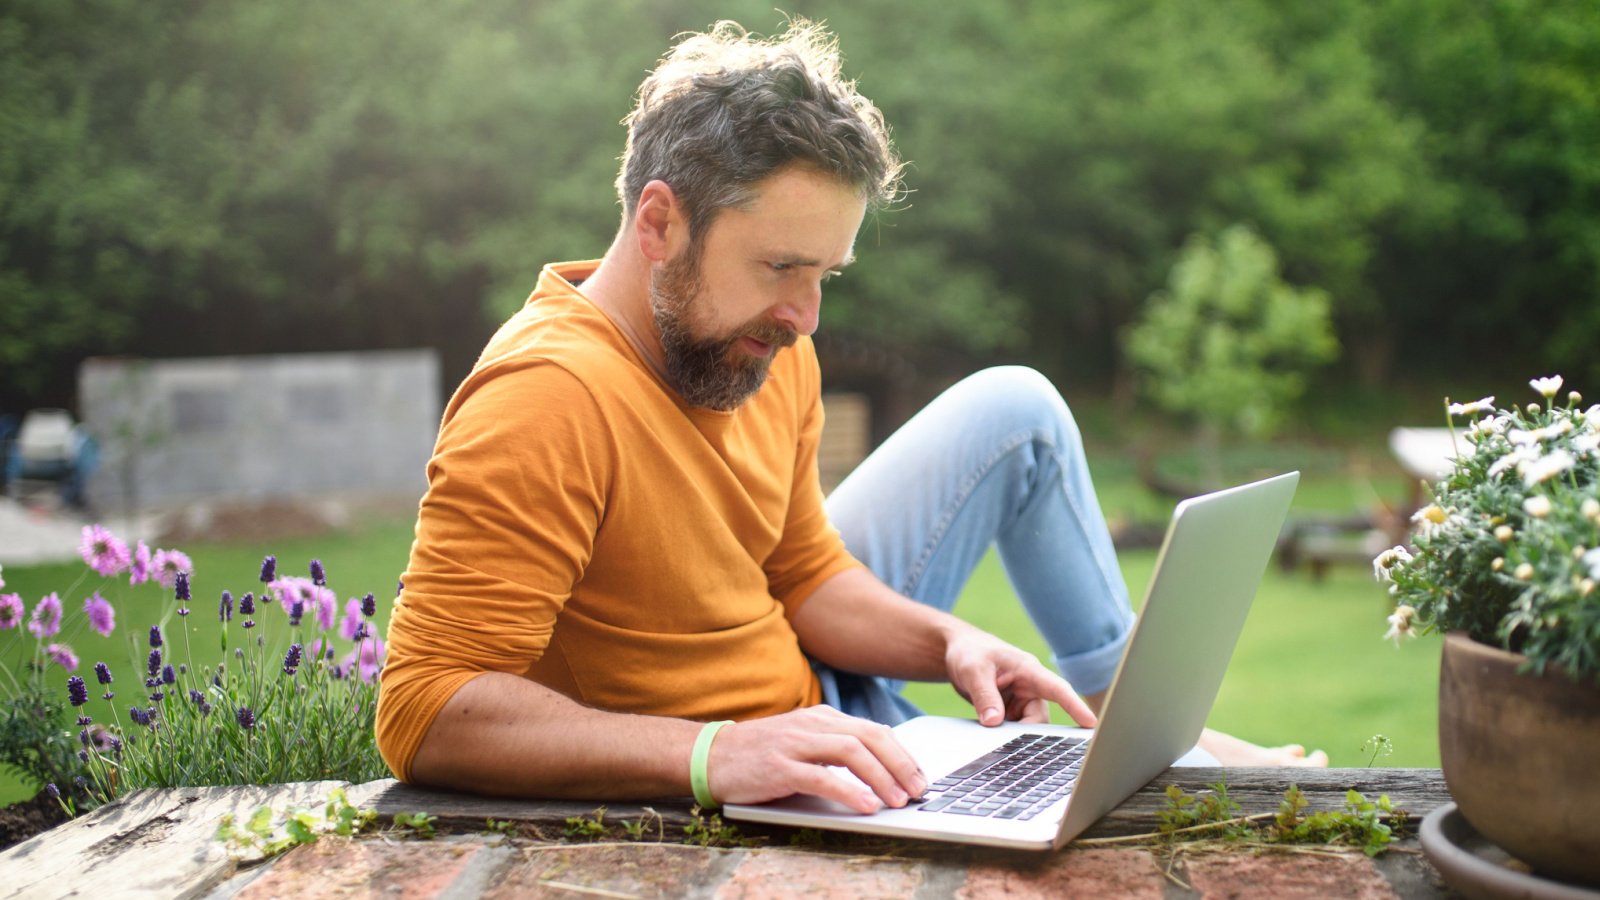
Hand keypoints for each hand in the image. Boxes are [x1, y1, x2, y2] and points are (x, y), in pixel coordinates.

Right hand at [705, 706, 927, 813]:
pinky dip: (848, 791)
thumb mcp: (803, 743)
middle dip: (900, 764)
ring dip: (881, 777)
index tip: (920, 777)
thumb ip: (835, 749)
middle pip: (869, 736)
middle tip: (919, 790)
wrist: (710, 755)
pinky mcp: (779, 766)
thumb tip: (880, 770)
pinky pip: (821, 777)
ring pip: (851, 752)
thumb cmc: (760, 755)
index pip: (874, 730)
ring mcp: (795, 743)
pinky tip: (865, 805)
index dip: (902, 754)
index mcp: (822, 718)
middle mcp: (812, 725)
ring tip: (898, 800)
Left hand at [944, 627, 1096, 727]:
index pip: (1058, 689)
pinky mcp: (1010, 711)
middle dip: (1027, 731)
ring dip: (1013, 734)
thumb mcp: (973, 670)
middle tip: (1005, 739)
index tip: (1091, 722)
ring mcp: (1021, 700)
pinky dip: (1005, 734)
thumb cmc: (970, 651)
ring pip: (1028, 726)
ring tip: (992, 732)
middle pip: (1040, 717)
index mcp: (1028, 670)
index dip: (1075, 706)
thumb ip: (984, 695)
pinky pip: (1014, 728)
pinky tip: (991, 734)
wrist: (956, 652)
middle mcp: (1029, 687)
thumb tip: (994, 722)